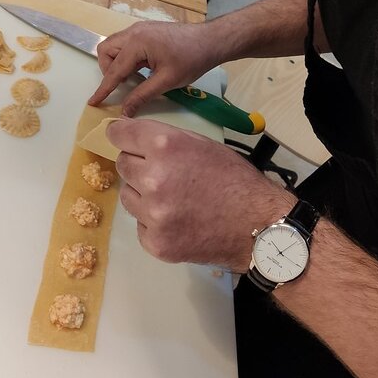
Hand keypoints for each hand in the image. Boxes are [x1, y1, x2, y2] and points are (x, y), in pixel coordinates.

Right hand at [88, 21, 222, 116]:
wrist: (210, 40)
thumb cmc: (191, 60)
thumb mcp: (166, 82)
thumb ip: (142, 96)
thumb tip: (125, 112)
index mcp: (137, 44)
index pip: (114, 71)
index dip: (103, 89)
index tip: (93, 102)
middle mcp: (133, 32)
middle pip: (106, 51)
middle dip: (108, 70)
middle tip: (124, 85)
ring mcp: (139, 28)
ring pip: (114, 45)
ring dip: (116, 63)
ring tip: (133, 78)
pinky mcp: (146, 30)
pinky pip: (125, 43)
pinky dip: (126, 57)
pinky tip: (141, 69)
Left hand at [107, 118, 295, 271]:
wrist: (258, 227)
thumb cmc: (235, 180)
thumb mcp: (203, 146)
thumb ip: (166, 142)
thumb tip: (134, 141)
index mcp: (165, 146)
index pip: (119, 135)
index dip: (121, 136)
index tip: (123, 140)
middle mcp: (153, 177)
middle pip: (122, 165)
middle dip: (137, 166)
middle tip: (162, 174)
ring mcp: (152, 213)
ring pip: (127, 197)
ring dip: (143, 195)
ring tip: (173, 200)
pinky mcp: (155, 242)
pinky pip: (140, 225)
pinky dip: (153, 223)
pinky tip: (178, 222)